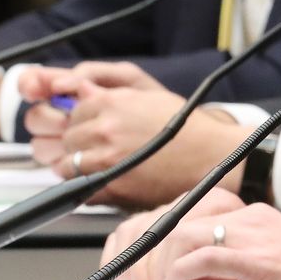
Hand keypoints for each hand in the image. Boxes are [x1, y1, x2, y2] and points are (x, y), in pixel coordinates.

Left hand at [23, 64, 245, 207]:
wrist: (213, 156)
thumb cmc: (188, 128)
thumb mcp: (150, 97)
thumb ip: (112, 95)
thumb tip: (79, 91)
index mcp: (113, 103)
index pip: (74, 112)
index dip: (84, 123)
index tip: (95, 130)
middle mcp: (105, 128)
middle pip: (68, 138)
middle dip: (79, 144)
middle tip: (100, 150)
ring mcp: (106, 158)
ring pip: (66, 164)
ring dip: (78, 167)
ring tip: (100, 167)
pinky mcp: (111, 185)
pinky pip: (79, 188)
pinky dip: (86, 187)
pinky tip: (104, 182)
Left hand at [126, 189, 280, 279]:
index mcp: (254, 220)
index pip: (191, 220)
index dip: (165, 250)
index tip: (158, 278)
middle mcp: (251, 219)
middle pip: (178, 223)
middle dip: (155, 260)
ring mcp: (254, 235)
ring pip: (181, 236)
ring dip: (162, 270)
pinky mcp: (256, 257)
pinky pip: (199, 257)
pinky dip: (177, 278)